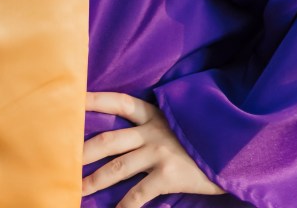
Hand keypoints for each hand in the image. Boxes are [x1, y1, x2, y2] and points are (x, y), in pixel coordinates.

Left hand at [83, 91, 224, 206]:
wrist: (234, 147)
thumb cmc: (203, 134)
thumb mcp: (179, 119)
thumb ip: (155, 122)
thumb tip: (132, 129)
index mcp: (153, 114)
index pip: (117, 102)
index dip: (94, 99)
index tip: (72, 99)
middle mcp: (151, 131)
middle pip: (108, 140)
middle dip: (83, 151)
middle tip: (62, 159)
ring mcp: (159, 153)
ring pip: (117, 168)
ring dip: (94, 181)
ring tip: (76, 190)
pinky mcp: (168, 176)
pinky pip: (139, 195)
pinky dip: (125, 207)